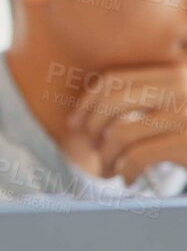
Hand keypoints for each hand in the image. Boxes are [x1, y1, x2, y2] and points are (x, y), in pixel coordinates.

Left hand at [68, 64, 186, 181]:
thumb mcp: (174, 107)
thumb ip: (141, 101)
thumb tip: (80, 118)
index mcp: (175, 71)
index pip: (113, 79)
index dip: (87, 102)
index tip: (76, 124)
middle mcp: (182, 86)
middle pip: (110, 104)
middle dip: (93, 131)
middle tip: (95, 151)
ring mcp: (186, 114)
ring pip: (118, 134)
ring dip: (106, 158)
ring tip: (110, 170)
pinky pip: (135, 157)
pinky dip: (125, 171)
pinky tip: (129, 179)